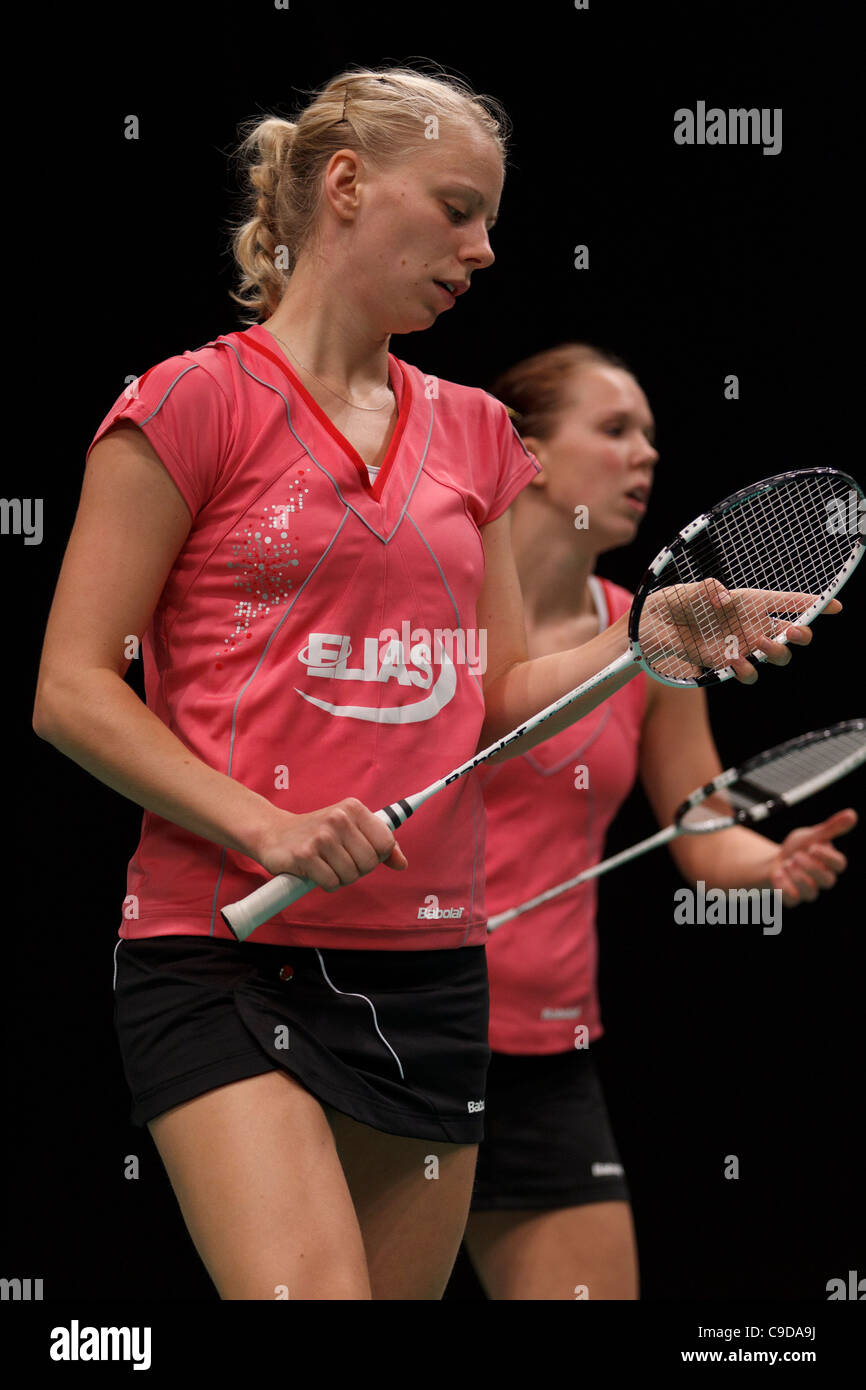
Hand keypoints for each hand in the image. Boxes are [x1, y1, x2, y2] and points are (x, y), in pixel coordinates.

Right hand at [256, 799, 407, 890]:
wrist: (273, 833)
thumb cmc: (317, 833)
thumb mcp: (350, 829)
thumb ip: (378, 844)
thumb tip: (402, 863)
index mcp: (353, 808)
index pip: (386, 843)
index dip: (376, 856)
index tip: (360, 854)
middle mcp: (339, 818)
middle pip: (370, 862)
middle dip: (357, 870)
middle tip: (340, 862)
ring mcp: (322, 836)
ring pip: (351, 875)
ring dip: (340, 878)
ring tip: (327, 865)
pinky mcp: (306, 855)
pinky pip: (332, 882)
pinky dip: (327, 883)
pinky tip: (316, 871)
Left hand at [640, 579, 841, 683]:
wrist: (647, 630)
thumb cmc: (671, 603)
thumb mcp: (690, 590)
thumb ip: (708, 590)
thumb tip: (725, 601)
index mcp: (748, 601)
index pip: (787, 602)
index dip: (812, 604)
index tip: (835, 607)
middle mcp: (749, 624)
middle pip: (790, 632)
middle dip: (801, 634)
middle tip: (796, 633)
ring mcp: (739, 646)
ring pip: (775, 655)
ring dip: (775, 652)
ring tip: (760, 645)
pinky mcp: (724, 664)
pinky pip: (747, 672)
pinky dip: (746, 669)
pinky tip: (735, 661)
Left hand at [768, 808, 856, 905]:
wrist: (776, 860)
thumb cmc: (799, 847)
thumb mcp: (812, 834)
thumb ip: (831, 827)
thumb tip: (852, 814)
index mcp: (831, 863)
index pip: (839, 864)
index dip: (827, 856)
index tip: (812, 846)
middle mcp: (823, 880)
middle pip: (827, 881)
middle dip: (810, 867)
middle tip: (796, 855)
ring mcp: (809, 891)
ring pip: (811, 893)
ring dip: (796, 876)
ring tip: (787, 863)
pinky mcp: (793, 899)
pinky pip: (793, 900)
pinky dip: (783, 886)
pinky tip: (778, 874)